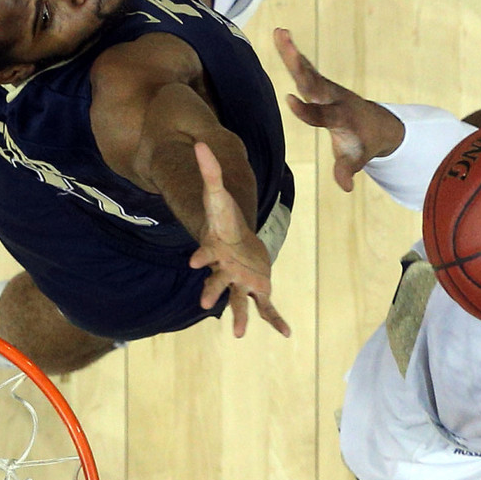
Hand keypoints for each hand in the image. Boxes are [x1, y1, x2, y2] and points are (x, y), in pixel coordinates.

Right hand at [185, 142, 290, 339]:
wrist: (234, 241)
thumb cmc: (223, 221)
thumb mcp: (218, 195)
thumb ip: (209, 171)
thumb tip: (199, 144)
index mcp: (215, 249)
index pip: (206, 251)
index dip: (201, 255)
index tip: (195, 262)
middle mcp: (225, 269)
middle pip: (217, 282)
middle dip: (212, 291)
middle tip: (206, 303)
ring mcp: (240, 281)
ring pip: (238, 301)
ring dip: (241, 316)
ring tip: (240, 335)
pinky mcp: (257, 288)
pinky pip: (265, 307)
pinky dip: (275, 319)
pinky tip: (285, 333)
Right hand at [272, 28, 406, 190]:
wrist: (379, 124)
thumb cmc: (364, 144)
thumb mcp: (357, 159)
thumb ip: (347, 169)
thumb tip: (345, 187)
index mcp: (340, 117)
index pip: (320, 114)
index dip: (306, 111)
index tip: (289, 100)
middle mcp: (333, 98)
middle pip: (313, 83)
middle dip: (299, 67)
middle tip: (286, 47)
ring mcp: (327, 88)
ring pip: (307, 70)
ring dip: (292, 52)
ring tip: (279, 32)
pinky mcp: (321, 83)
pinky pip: (305, 67)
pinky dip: (293, 53)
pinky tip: (281, 34)